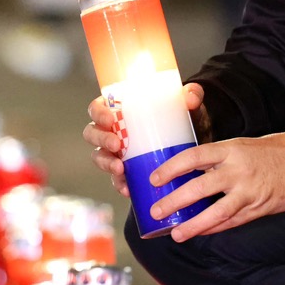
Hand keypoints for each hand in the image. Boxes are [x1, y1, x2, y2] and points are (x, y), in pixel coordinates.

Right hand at [83, 83, 206, 198]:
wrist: (190, 147)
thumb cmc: (179, 120)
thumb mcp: (185, 107)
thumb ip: (191, 95)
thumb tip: (192, 97)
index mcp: (118, 110)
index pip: (97, 108)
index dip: (98, 113)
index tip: (110, 118)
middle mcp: (113, 131)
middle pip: (93, 133)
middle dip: (100, 139)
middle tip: (116, 144)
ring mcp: (117, 153)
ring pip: (100, 157)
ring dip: (106, 163)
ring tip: (120, 169)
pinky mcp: (126, 172)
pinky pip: (115, 180)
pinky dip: (119, 185)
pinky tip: (127, 189)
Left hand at [147, 130, 284, 241]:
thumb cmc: (275, 150)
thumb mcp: (243, 145)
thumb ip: (220, 159)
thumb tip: (193, 172)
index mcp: (231, 150)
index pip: (193, 157)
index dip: (171, 168)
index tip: (155, 179)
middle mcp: (238, 170)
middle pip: (198, 187)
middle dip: (174, 201)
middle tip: (156, 211)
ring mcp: (249, 191)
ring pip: (215, 212)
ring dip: (193, 225)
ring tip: (176, 233)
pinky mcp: (259, 208)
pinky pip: (233, 222)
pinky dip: (215, 228)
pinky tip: (201, 233)